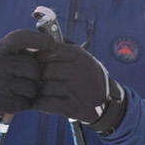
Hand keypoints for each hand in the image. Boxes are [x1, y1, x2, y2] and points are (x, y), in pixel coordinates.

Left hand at [3, 30, 126, 131]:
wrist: (106, 102)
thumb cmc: (87, 76)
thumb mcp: (81, 58)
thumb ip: (63, 47)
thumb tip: (39, 37)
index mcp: (80, 56)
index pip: (49, 50)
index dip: (41, 57)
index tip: (41, 62)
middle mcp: (80, 71)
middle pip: (46, 70)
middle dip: (42, 76)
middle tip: (45, 79)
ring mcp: (78, 90)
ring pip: (44, 88)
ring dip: (42, 92)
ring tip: (49, 91)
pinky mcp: (73, 108)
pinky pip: (45, 104)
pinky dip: (41, 104)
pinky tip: (46, 102)